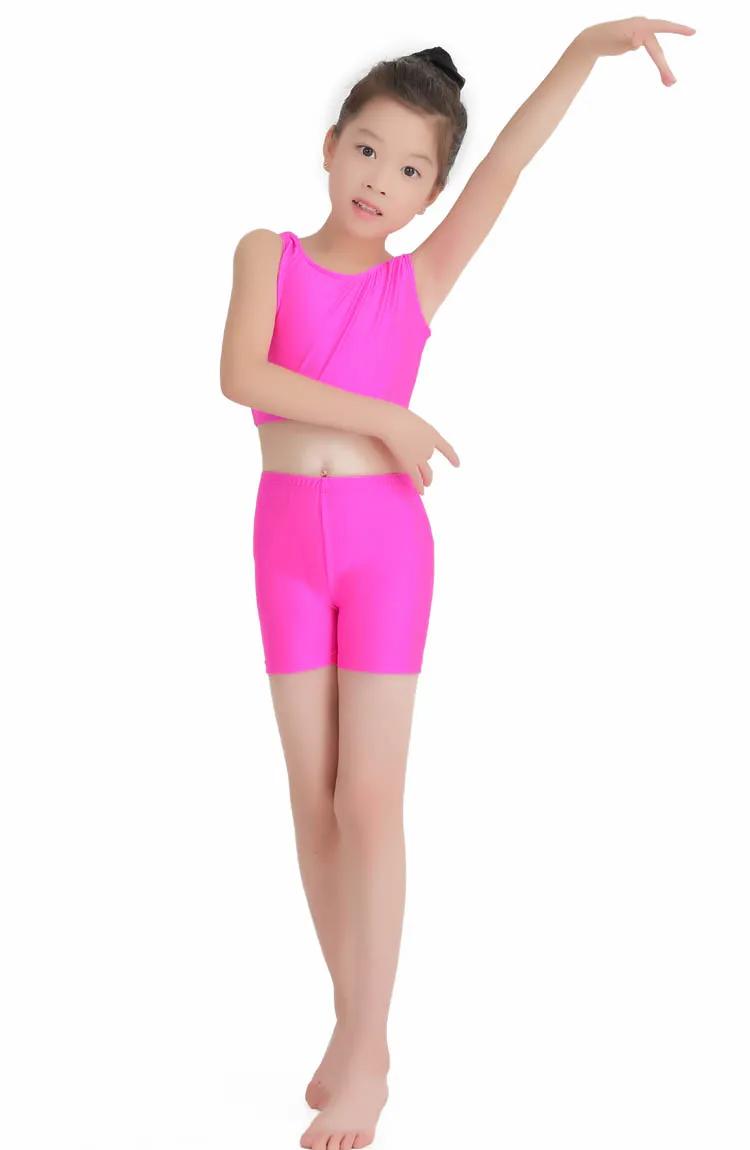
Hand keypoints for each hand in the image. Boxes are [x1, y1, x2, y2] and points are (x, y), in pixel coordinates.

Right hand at [379, 406, 459, 495]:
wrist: (392, 421)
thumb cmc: (398, 417)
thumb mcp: (413, 423)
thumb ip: (415, 433)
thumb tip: (409, 445)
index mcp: (433, 434)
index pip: (446, 448)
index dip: (452, 457)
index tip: (457, 465)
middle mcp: (429, 446)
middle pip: (428, 457)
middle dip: (428, 467)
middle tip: (429, 478)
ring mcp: (420, 455)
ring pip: (425, 470)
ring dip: (426, 478)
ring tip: (426, 485)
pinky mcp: (409, 462)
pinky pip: (416, 477)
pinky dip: (419, 485)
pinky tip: (421, 492)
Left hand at [580, 16, 695, 85]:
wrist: (594, 39)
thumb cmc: (604, 39)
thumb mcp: (615, 42)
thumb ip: (628, 42)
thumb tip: (639, 43)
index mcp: (640, 25)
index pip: (663, 27)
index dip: (678, 30)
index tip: (693, 32)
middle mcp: (644, 26)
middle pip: (658, 49)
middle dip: (664, 66)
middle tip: (671, 83)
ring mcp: (642, 33)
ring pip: (656, 51)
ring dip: (662, 67)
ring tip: (668, 83)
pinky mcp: (639, 40)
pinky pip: (652, 51)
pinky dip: (658, 61)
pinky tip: (662, 74)